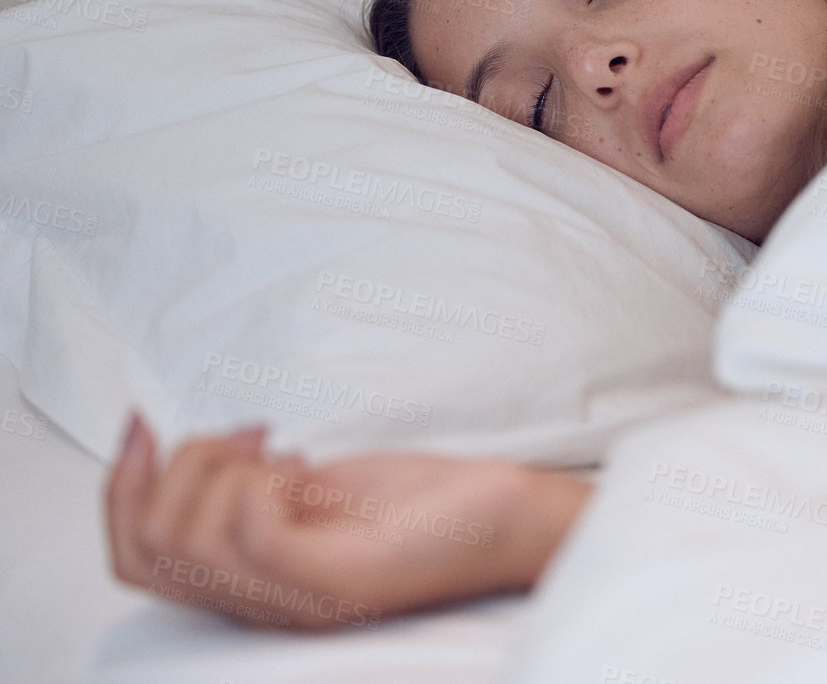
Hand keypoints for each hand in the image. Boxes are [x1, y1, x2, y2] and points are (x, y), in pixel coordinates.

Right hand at [104, 411, 589, 629]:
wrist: (511, 520)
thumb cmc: (426, 501)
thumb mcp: (316, 487)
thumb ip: (253, 484)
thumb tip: (196, 445)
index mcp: (248, 582)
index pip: (132, 560)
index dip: (118, 484)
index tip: (145, 420)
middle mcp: (261, 603)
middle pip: (140, 551)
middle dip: (169, 468)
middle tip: (246, 435)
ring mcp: (295, 599)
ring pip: (182, 538)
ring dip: (220, 466)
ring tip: (283, 449)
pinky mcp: (335, 582)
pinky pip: (249, 533)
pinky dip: (260, 481)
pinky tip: (304, 466)